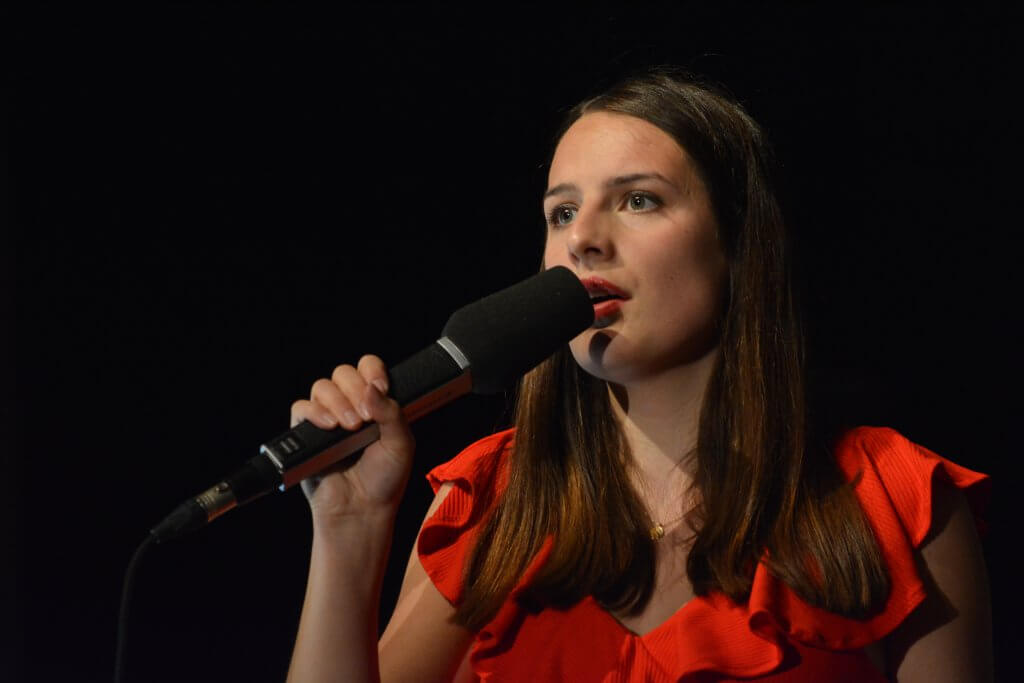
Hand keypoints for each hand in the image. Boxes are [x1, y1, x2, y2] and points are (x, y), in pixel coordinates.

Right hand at [290, 355, 414, 524]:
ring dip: (337, 402)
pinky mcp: (306, 434)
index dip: (373, 372)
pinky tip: (330, 426)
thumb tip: (371, 388)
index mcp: (375, 403)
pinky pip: (301, 408)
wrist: (362, 510)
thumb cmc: (385, 479)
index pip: (369, 368)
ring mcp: (327, 418)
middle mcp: (350, 405)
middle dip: (355, 389)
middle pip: (343, 373)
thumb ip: (391, 412)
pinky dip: (314, 412)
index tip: (381, 388)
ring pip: (322, 387)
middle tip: (365, 417)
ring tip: (350, 427)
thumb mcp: (401, 443)